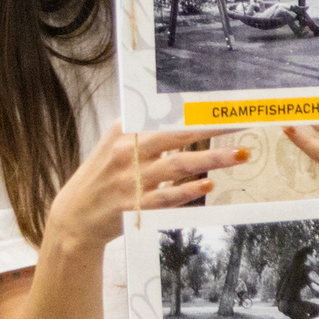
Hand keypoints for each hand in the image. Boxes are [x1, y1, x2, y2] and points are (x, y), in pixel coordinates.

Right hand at [45, 127, 242, 253]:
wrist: (75, 215)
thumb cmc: (103, 176)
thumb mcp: (116, 145)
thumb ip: (145, 132)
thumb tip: (184, 117)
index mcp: (124, 132)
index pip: (167, 114)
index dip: (197, 108)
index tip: (225, 104)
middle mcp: (127, 152)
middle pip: (177, 134)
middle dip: (213, 127)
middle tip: (243, 121)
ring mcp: (131, 180)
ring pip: (178, 166)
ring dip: (212, 158)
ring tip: (241, 154)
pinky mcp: (134, 206)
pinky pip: (166, 197)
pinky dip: (188, 190)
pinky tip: (208, 184)